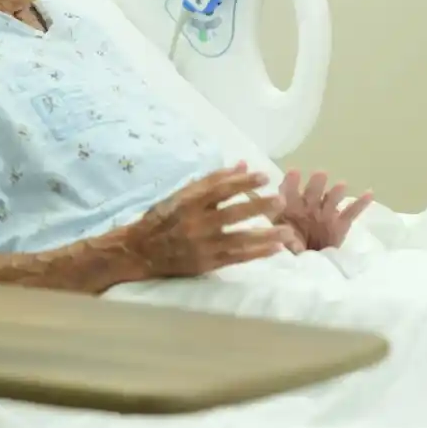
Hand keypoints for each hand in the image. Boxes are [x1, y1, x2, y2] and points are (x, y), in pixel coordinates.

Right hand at [119, 164, 298, 278]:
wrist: (139, 251)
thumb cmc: (163, 218)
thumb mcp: (182, 194)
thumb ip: (213, 180)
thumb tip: (243, 164)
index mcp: (188, 202)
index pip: (219, 189)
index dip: (243, 182)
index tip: (265, 176)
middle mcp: (196, 223)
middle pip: (232, 213)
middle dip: (258, 207)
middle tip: (281, 201)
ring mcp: (202, 245)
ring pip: (238, 239)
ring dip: (265, 235)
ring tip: (287, 231)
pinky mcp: (206, 263)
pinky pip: (235, 257)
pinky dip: (256, 253)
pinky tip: (274, 249)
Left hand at [276, 168, 372, 251]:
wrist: (307, 261)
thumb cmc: (290, 248)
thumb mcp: (283, 245)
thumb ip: (286, 240)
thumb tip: (292, 242)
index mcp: (290, 206)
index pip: (289, 191)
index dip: (291, 182)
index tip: (294, 172)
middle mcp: (309, 204)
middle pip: (313, 190)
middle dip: (316, 183)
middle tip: (320, 175)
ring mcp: (326, 212)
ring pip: (332, 198)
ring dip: (336, 192)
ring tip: (341, 186)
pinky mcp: (341, 222)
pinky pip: (351, 211)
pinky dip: (360, 203)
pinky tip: (369, 193)